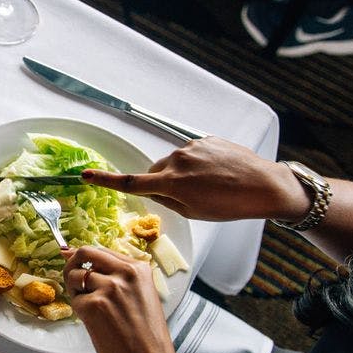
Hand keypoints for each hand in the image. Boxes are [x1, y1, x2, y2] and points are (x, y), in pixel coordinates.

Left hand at [64, 246, 181, 352]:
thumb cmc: (146, 337)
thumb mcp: (143, 297)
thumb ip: (121, 279)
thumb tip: (90, 265)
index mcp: (139, 269)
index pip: (103, 251)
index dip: (84, 256)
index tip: (72, 257)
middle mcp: (124, 273)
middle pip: (85, 252)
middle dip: (71, 262)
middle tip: (70, 276)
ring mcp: (109, 288)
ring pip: (74, 276)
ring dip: (75, 291)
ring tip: (89, 308)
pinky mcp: (94, 304)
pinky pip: (74, 299)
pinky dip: (78, 310)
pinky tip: (93, 322)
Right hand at [80, 136, 309, 222]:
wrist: (266, 185)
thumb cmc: (231, 205)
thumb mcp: (195, 213)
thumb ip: (169, 200)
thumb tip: (156, 190)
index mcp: (173, 182)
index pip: (132, 182)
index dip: (106, 180)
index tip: (85, 175)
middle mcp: (178, 159)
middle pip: (156, 171)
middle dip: (163, 182)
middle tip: (189, 197)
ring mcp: (192, 147)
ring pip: (175, 162)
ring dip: (183, 173)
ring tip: (210, 185)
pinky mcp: (206, 139)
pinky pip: (192, 153)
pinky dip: (199, 164)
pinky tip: (218, 174)